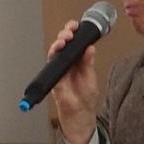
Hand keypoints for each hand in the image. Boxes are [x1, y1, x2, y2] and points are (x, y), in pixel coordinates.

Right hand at [48, 28, 103, 143]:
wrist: (81, 117)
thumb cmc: (85, 99)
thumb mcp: (90, 77)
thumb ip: (88, 62)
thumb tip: (90, 48)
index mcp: (76, 61)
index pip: (72, 43)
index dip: (72, 32)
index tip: (75, 26)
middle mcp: (66, 65)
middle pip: (61, 44)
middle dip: (64, 35)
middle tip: (69, 32)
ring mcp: (59, 73)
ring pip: (54, 53)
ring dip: (57, 45)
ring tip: (63, 41)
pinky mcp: (55, 82)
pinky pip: (52, 68)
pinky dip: (54, 59)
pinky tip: (58, 52)